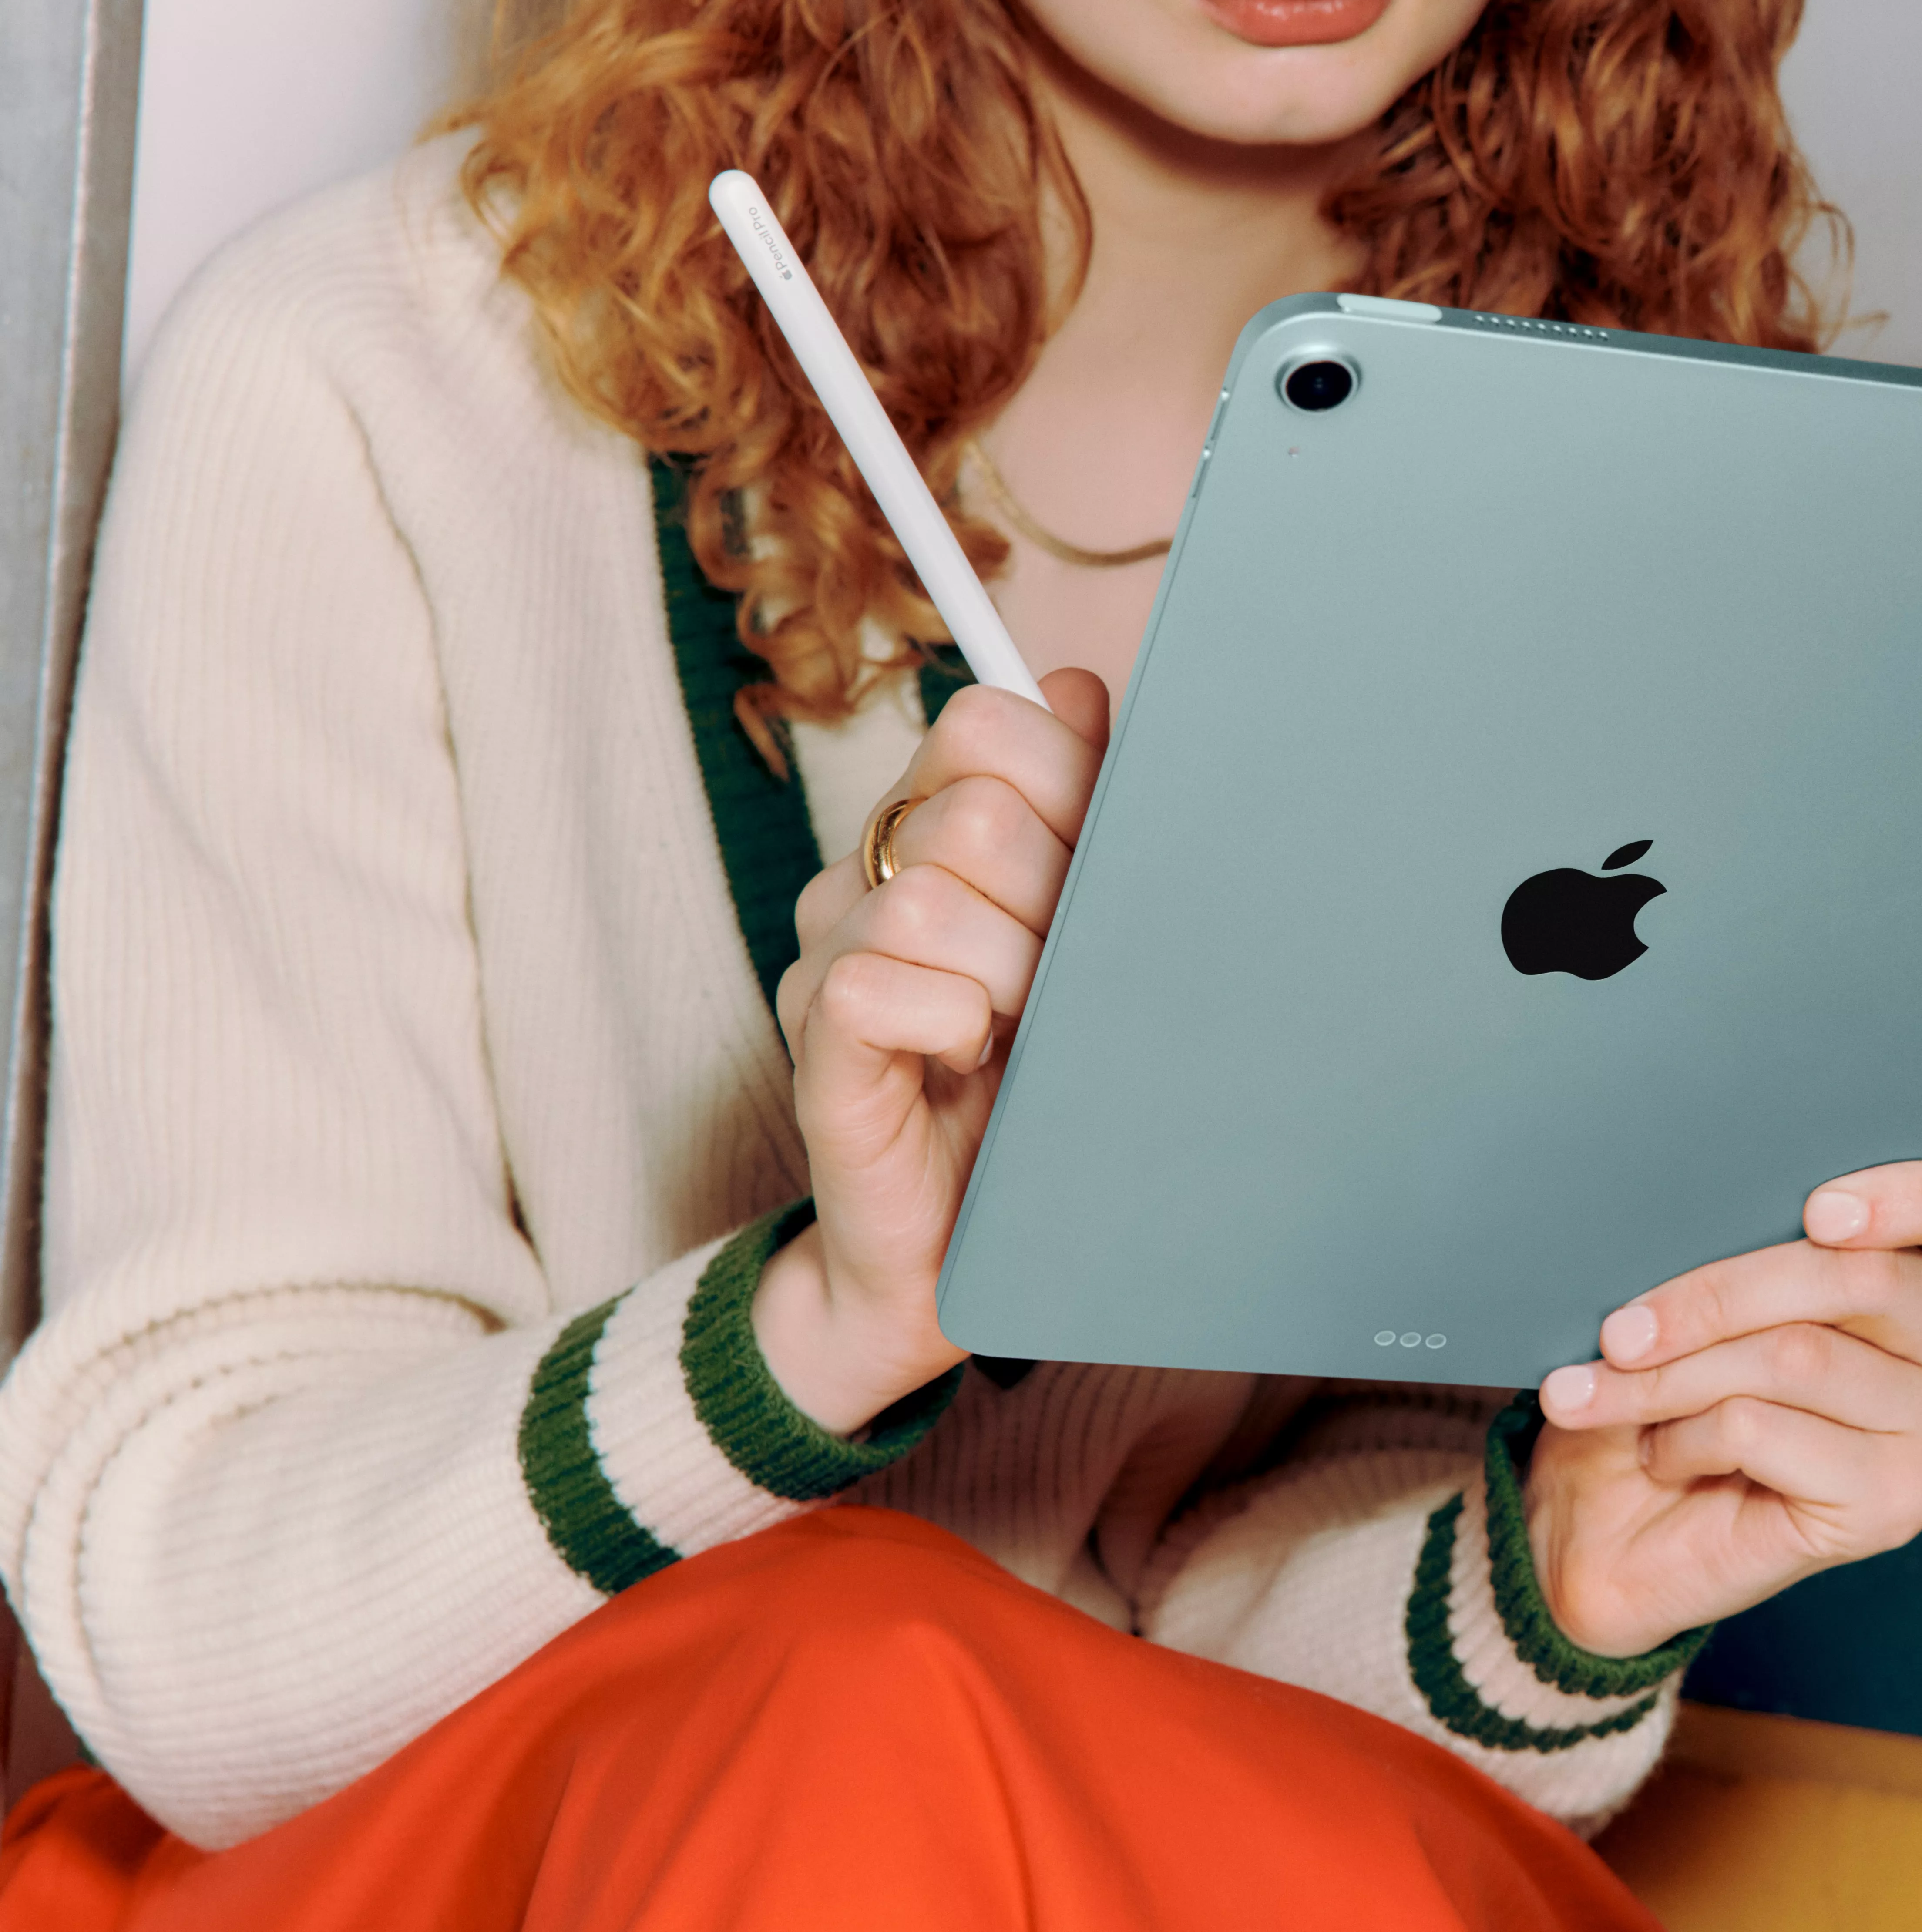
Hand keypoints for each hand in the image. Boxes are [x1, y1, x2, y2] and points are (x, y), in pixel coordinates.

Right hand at [752, 672, 1110, 1432]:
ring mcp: (830, 952)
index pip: (985, 725)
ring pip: (930, 896)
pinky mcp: (817, 1037)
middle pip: (971, 806)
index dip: (1064, 790)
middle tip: (1057, 979)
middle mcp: (868, 875)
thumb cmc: (1046, 1078)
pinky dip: (952, 1024)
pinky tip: (967, 1063)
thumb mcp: (1091, 933)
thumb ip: (1086, 811)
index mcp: (936, 831)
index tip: (1094, 875)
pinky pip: (882, 982)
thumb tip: (1078, 689)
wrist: (978, 1242)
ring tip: (1017, 1032)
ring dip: (1010, 973)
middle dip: (1050, 895)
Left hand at [1521, 1155, 1921, 1658]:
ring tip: (1608, 1387)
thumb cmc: (1678, 1376)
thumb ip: (1770, 1218)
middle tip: (1619, 1326)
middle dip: (1717, 1293)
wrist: (1622, 1525)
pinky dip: (1686, 1433)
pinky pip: (1768, 1429)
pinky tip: (1662, 1451)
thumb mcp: (1721, 1275)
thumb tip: (1749, 1158)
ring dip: (1674, 1371)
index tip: (1818, 1210)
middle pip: (1867, 1276)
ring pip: (1798, 1353)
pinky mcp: (1896, 1505)